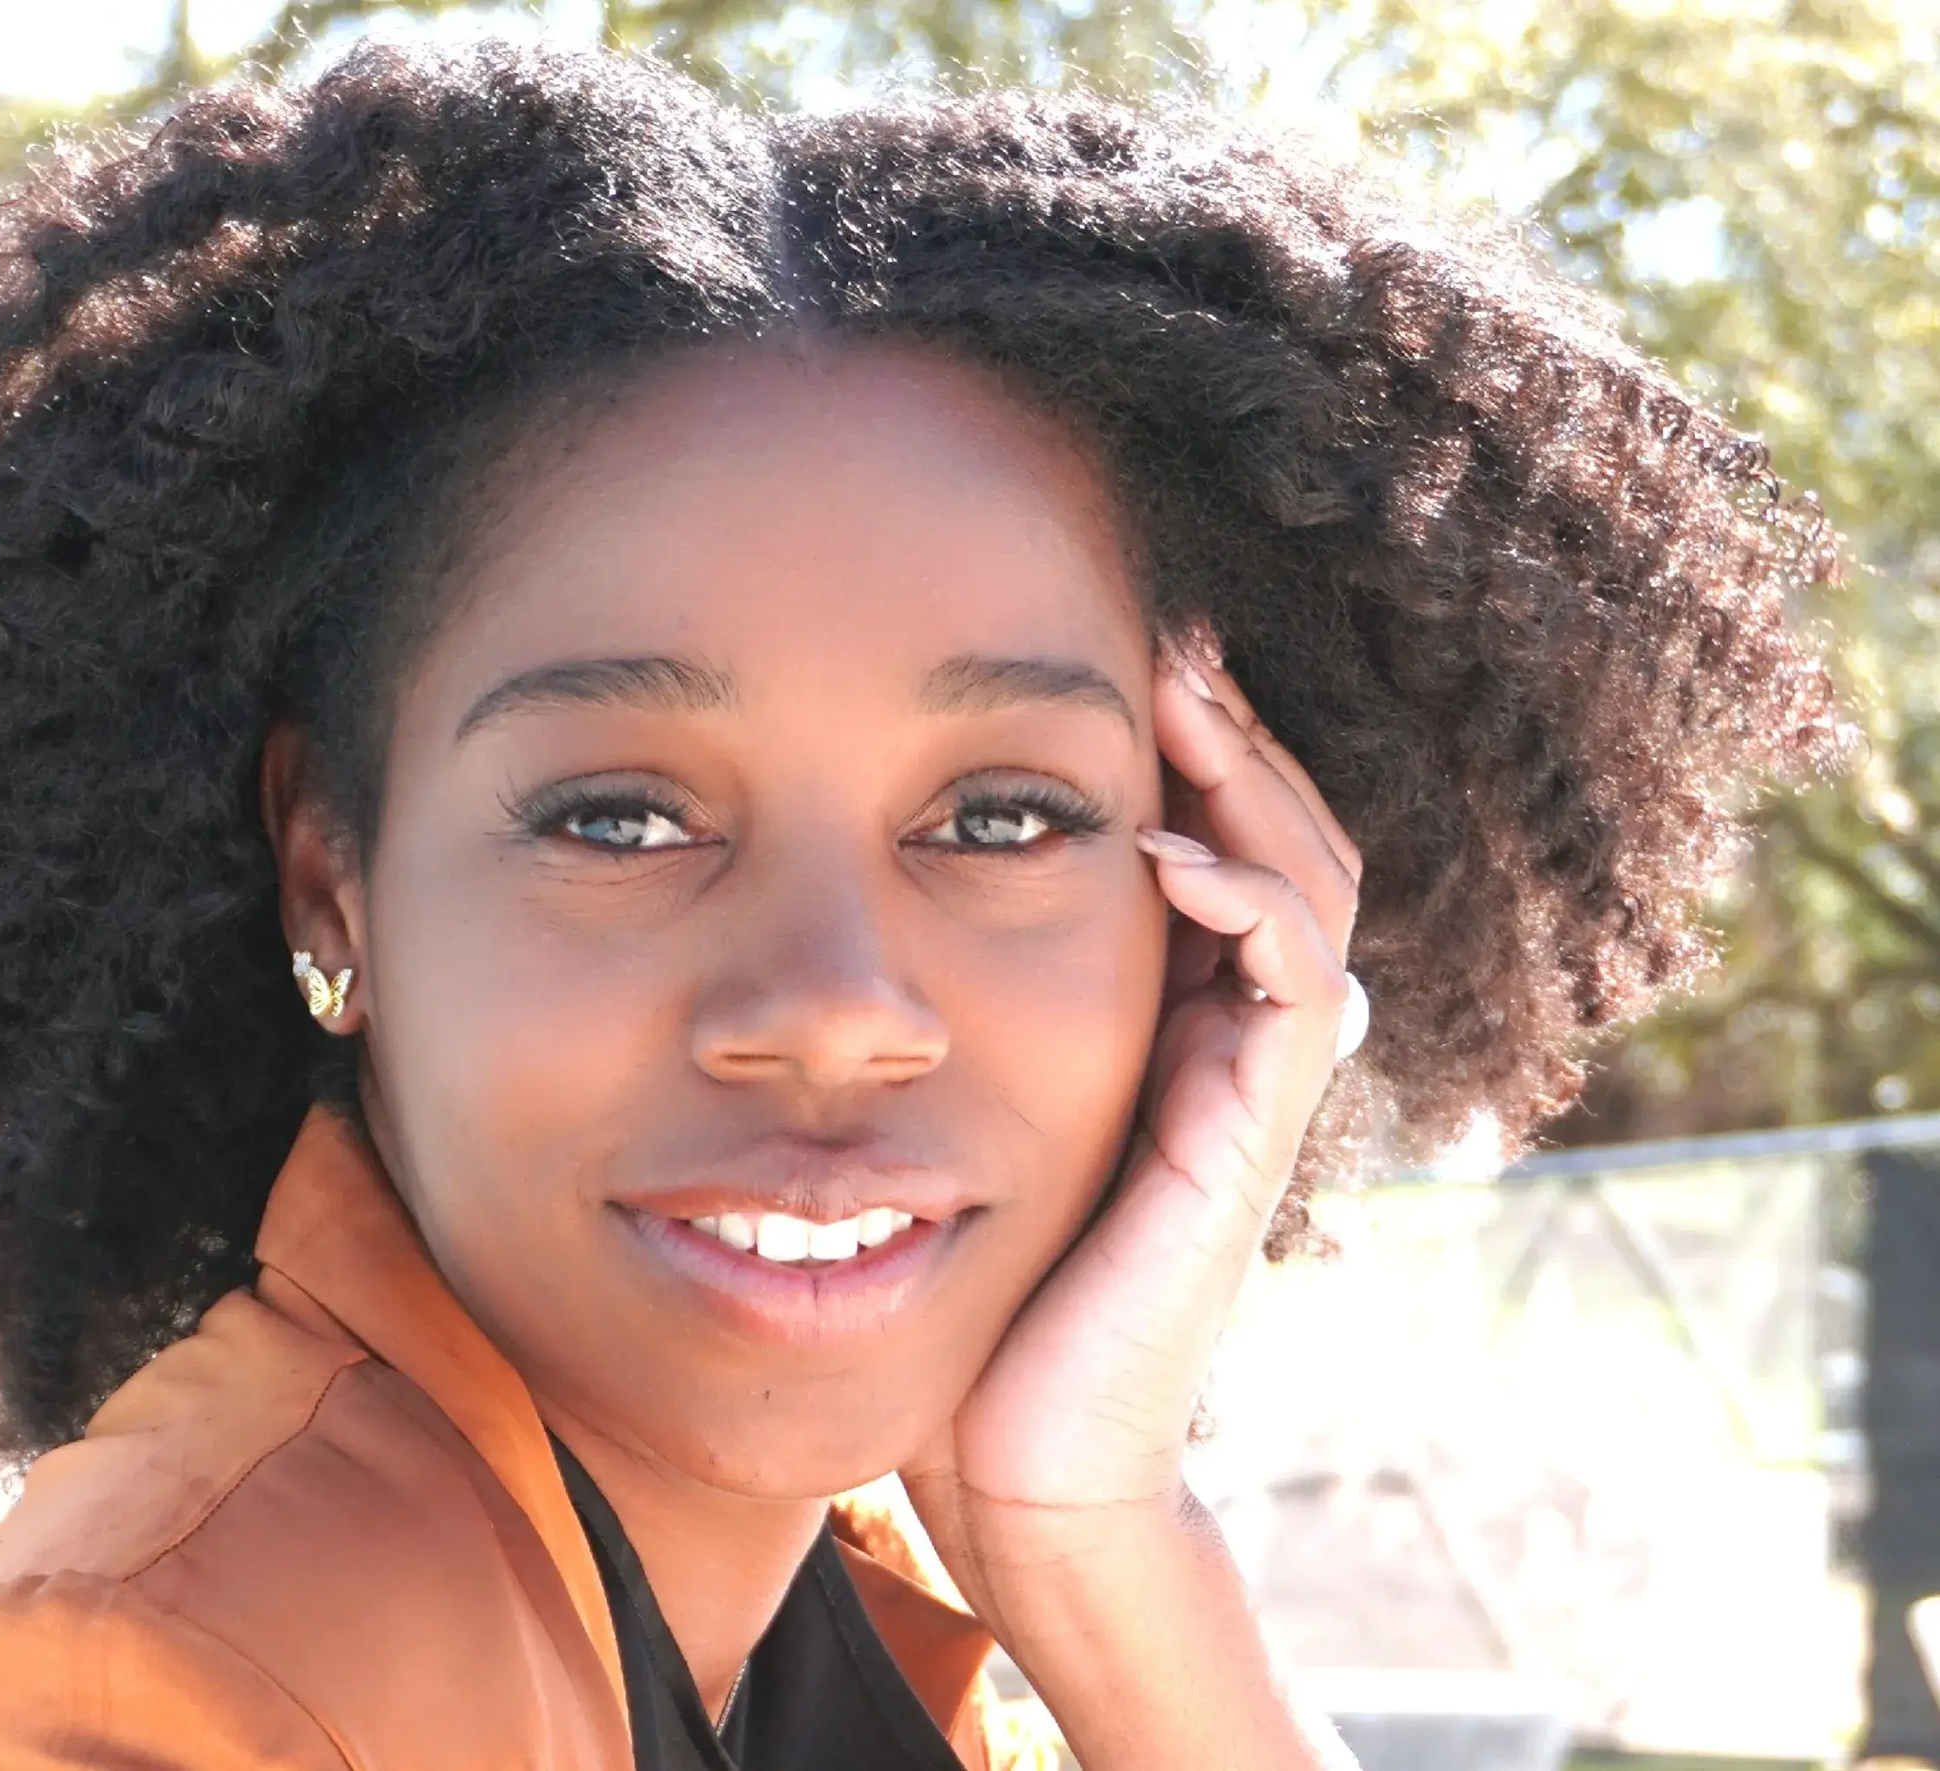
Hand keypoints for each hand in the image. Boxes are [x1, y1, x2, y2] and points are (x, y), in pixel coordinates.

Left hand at [900, 653, 1360, 1630]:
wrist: (1019, 1462)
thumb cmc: (965, 1298)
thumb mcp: (952, 1115)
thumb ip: (949, 1019)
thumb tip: (846, 926)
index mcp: (1166, 1022)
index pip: (1217, 840)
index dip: (1184, 747)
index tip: (1108, 649)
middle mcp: (1225, 1042)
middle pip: (1282, 836)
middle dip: (1230, 728)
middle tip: (1165, 631)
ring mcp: (1247, 1090)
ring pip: (1307, 884)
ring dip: (1249, 778)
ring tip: (1178, 689)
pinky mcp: (1244, 1142)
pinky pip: (1287, 987)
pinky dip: (1242, 902)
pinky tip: (1158, 851)